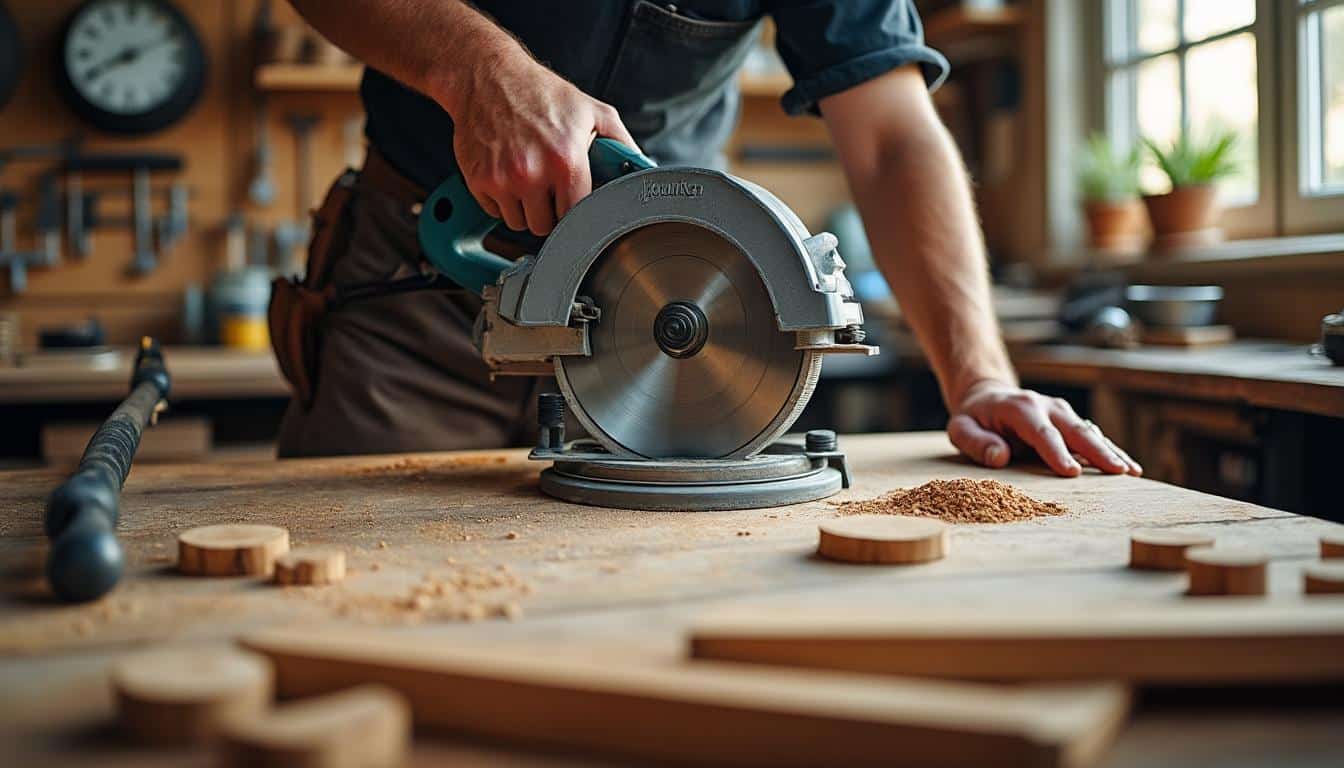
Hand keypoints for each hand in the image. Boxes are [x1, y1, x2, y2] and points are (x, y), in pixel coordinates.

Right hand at [438, 51, 637, 235]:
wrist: (489, 77)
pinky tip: (508, 175)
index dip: (576, 210)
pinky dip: (501, 201)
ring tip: (529, 181)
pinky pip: (494, 212)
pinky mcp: (478, 180)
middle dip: (550, 212)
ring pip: (519, 224)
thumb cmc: (540, 93)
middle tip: (549, 190)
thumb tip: (642, 167)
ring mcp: (502, 180)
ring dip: (525, 210)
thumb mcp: (592, 111)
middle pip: (545, 226)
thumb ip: (622, 142)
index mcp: (566, 161)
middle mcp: (533, 174)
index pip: (576, 215)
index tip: (573, 201)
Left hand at [947, 380, 1141, 476]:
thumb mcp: (961, 428)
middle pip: (1076, 430)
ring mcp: (1062, 413)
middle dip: (1098, 451)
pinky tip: (1129, 468)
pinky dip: (1111, 451)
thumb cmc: (974, 418)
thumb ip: (977, 442)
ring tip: (1132, 473)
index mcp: (1020, 408)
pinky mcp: (1070, 421)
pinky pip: (1093, 437)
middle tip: (1118, 472)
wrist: (986, 397)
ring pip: (1090, 433)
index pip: (1041, 433)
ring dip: (1111, 452)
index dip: (1057, 452)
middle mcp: (1047, 407)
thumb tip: (1000, 457)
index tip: (1071, 473)